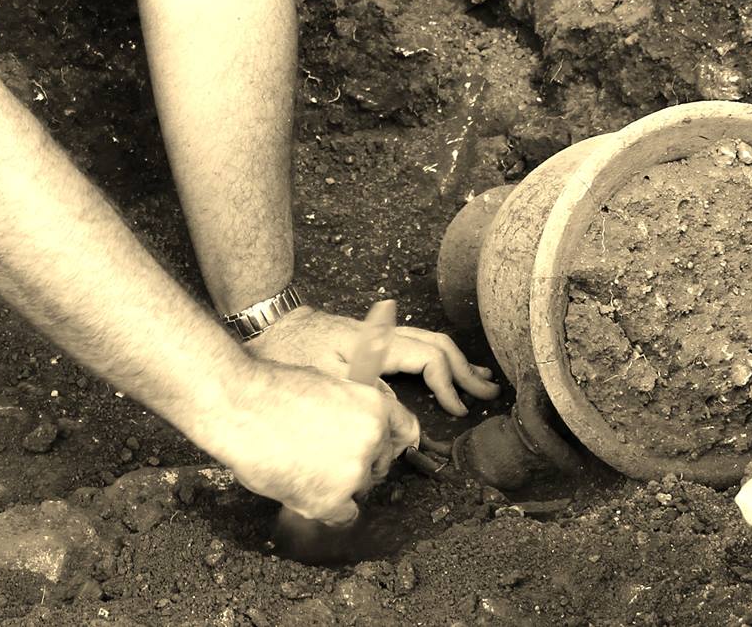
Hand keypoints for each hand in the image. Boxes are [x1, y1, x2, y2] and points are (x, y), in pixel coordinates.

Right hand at [204, 354, 419, 524]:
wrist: (240, 406)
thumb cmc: (270, 391)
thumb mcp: (324, 385)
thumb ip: (348, 410)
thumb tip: (352, 428)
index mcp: (373, 405)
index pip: (406, 430)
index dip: (389, 443)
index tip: (382, 453)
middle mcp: (371, 438)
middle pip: (379, 464)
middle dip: (358, 466)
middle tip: (325, 460)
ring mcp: (354, 471)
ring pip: (358, 489)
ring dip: (337, 485)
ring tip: (301, 466)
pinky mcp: (332, 500)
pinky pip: (343, 515)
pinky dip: (326, 508)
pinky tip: (303, 488)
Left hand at [247, 302, 501, 414]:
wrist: (263, 323)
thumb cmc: (287, 354)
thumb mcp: (327, 383)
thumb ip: (369, 401)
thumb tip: (406, 428)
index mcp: (377, 344)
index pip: (428, 358)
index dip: (448, 385)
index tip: (457, 411)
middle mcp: (381, 335)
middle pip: (436, 345)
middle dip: (464, 370)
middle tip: (488, 393)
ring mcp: (375, 334)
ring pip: (426, 341)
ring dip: (453, 362)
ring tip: (477, 381)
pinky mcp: (365, 340)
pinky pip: (411, 344)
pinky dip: (432, 358)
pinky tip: (437, 373)